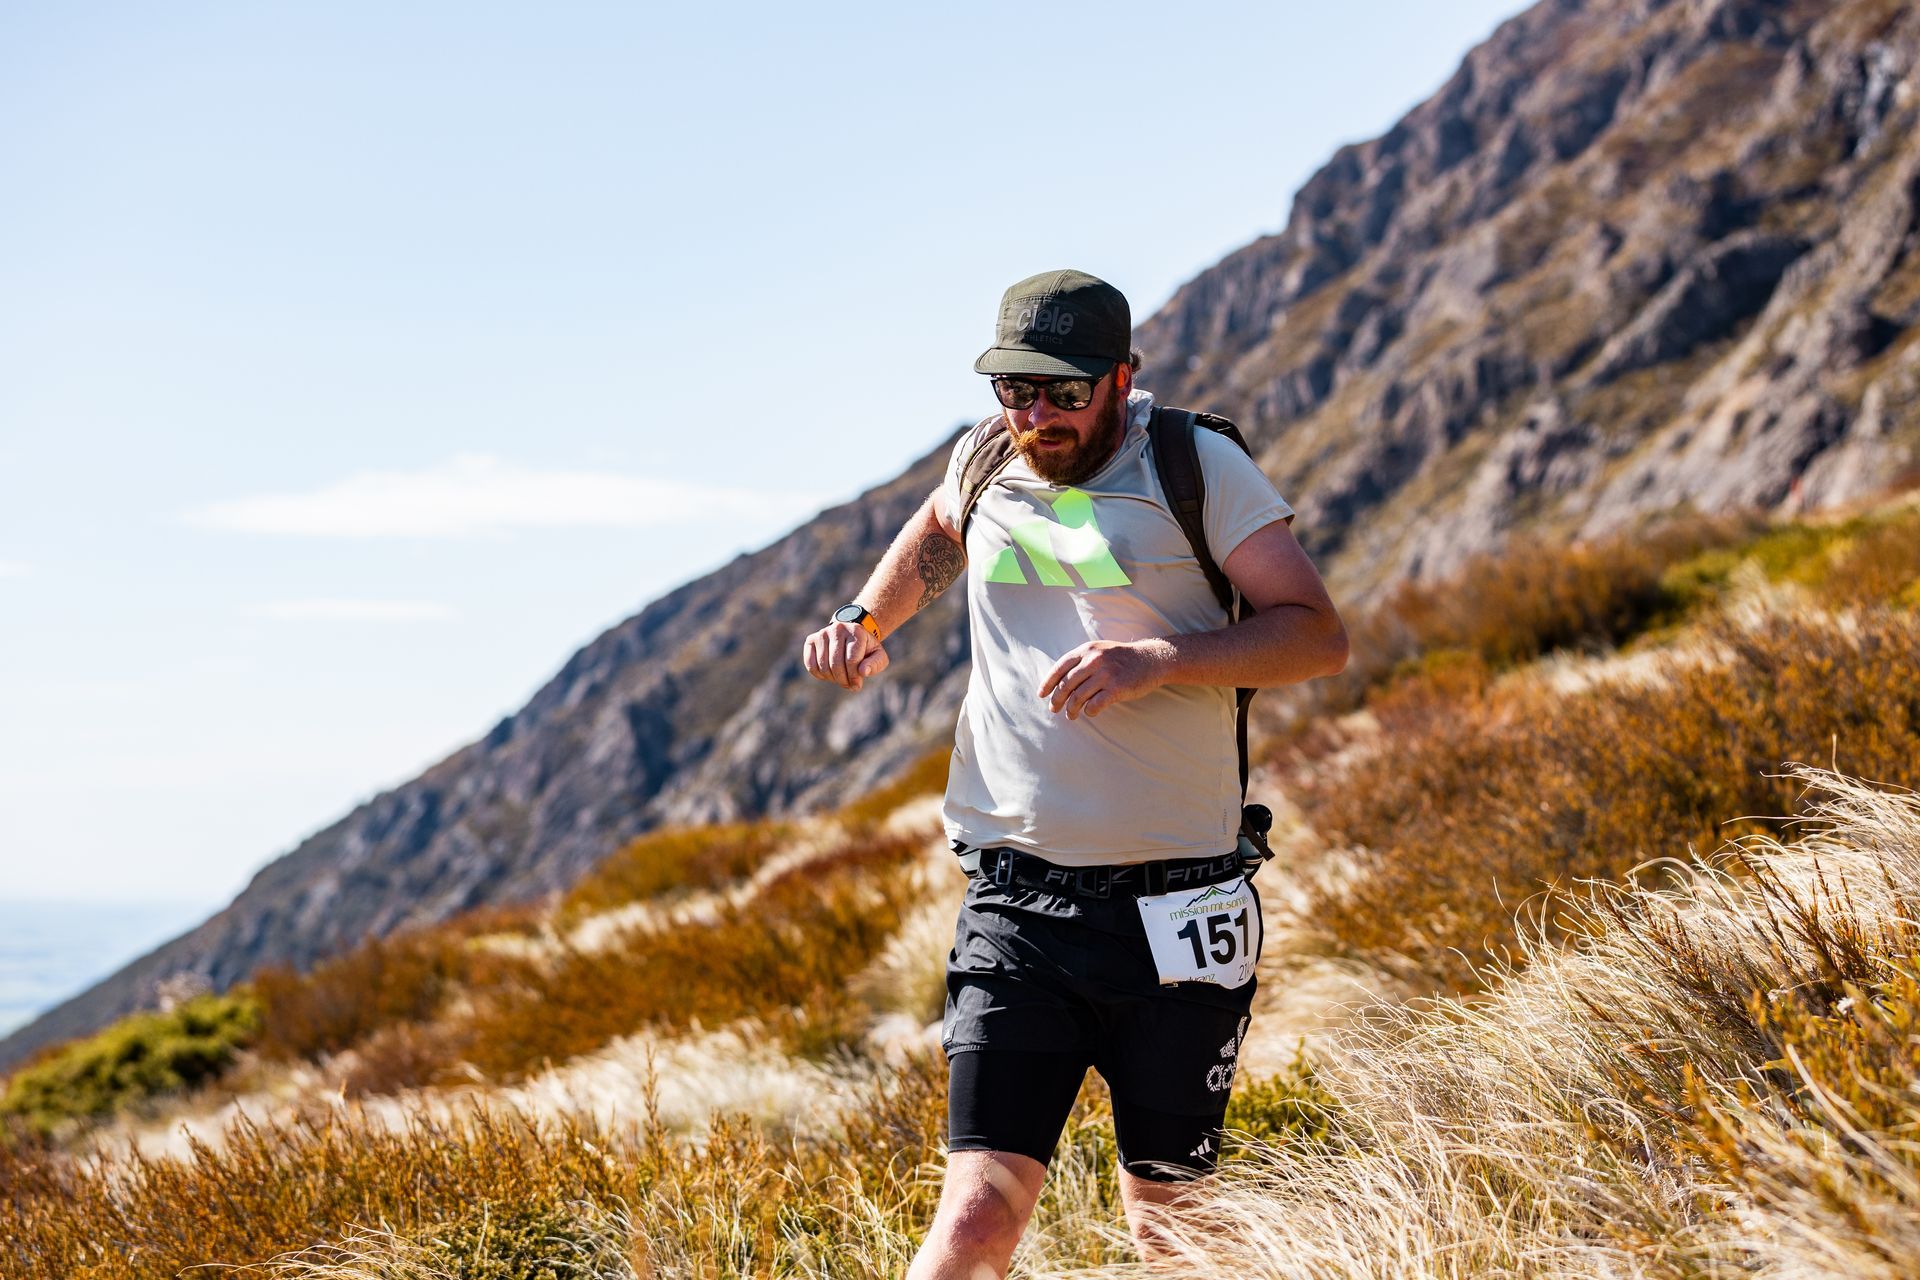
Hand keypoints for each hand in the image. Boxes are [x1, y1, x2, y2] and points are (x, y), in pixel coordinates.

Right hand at [802, 620, 888, 690]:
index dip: (854, 677)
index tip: (857, 685)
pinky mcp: (811, 640)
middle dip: (843, 680)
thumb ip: (875, 664)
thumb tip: (863, 671)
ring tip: (841, 678)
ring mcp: (822, 633)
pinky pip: (811, 665)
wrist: (852, 636)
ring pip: (823, 666)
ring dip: (832, 679)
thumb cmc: (866, 650)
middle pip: (836, 664)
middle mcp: (838, 629)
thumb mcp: (878, 656)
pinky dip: (820, 675)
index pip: (851, 660)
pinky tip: (830, 674)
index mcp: (856, 631)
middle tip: (849, 685)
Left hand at [1037, 640, 1169, 719]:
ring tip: (1071, 715)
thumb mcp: (1100, 650)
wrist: (1151, 659)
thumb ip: (1081, 660)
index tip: (1042, 695)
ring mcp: (1106, 674)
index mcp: (1087, 650)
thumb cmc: (1122, 658)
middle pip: (1066, 684)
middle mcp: (1094, 660)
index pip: (1060, 667)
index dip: (1048, 682)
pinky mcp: (1117, 688)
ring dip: (1071, 709)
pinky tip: (1090, 712)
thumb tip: (1058, 681)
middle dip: (1057, 700)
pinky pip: (1095, 705)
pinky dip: (1089, 711)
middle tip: (1054, 709)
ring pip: (1078, 697)